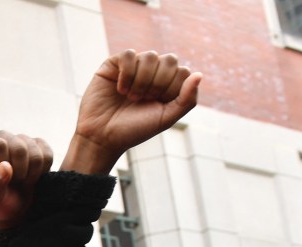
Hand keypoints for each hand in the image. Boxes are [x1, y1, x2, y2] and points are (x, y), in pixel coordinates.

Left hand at [0, 132, 53, 231]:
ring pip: (35, 152)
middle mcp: (2, 137)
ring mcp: (21, 138)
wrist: (14, 206)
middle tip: (14, 182)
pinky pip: (47, 154)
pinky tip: (33, 175)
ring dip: (32, 173)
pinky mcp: (39, 143)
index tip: (3, 178)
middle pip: (19, 148)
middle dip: (20, 172)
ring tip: (23, 180)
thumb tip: (6, 167)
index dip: (4, 165)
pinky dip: (43, 170)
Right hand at [61, 50, 200, 175]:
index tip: (156, 104)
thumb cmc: (133, 130)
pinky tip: (119, 89)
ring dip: (142, 80)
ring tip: (131, 97)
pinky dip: (127, 73)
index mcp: (166, 85)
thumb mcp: (166, 119)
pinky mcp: (113, 64)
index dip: (171, 88)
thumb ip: (186, 99)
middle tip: (143, 100)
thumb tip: (199, 74)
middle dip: (158, 83)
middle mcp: (151, 73)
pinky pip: (128, 54)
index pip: (182, 71)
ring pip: (149, 56)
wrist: (102, 138)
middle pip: (169, 60)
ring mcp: (133, 67)